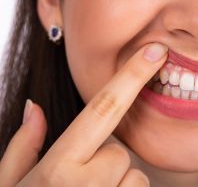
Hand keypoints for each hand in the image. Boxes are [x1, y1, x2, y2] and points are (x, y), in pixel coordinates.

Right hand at [0, 43, 167, 186]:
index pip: (103, 108)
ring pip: (134, 177)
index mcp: (57, 167)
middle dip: (106, 164)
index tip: (156, 52)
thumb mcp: (8, 186)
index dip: (132, 76)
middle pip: (121, 153)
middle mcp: (87, 183)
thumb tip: (34, 109)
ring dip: (117, 186)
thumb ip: (22, 147)